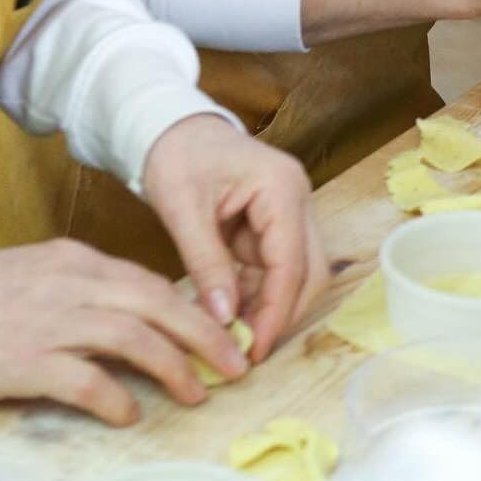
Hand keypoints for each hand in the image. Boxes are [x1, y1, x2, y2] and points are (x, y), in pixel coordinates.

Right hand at [0, 239, 235, 425]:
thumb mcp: (42, 272)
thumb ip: (86, 287)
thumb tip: (135, 313)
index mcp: (79, 260)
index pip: (150, 281)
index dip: (192, 308)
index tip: (221, 330)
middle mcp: (74, 284)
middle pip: (157, 303)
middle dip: (202, 334)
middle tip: (234, 361)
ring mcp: (52, 322)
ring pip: (133, 337)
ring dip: (173, 365)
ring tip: (197, 391)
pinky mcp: (28, 361)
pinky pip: (86, 380)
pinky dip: (115, 397)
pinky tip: (132, 413)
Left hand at [141, 115, 327, 366]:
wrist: (170, 128)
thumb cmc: (175, 156)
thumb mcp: (182, 208)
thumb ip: (205, 263)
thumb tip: (223, 319)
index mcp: (280, 187)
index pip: (291, 262)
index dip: (276, 311)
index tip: (252, 351)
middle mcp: (296, 199)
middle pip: (309, 271)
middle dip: (282, 314)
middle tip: (246, 352)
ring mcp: (289, 212)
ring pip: (297, 274)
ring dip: (270, 308)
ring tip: (234, 340)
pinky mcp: (273, 224)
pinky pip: (275, 269)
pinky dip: (257, 296)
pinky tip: (231, 317)